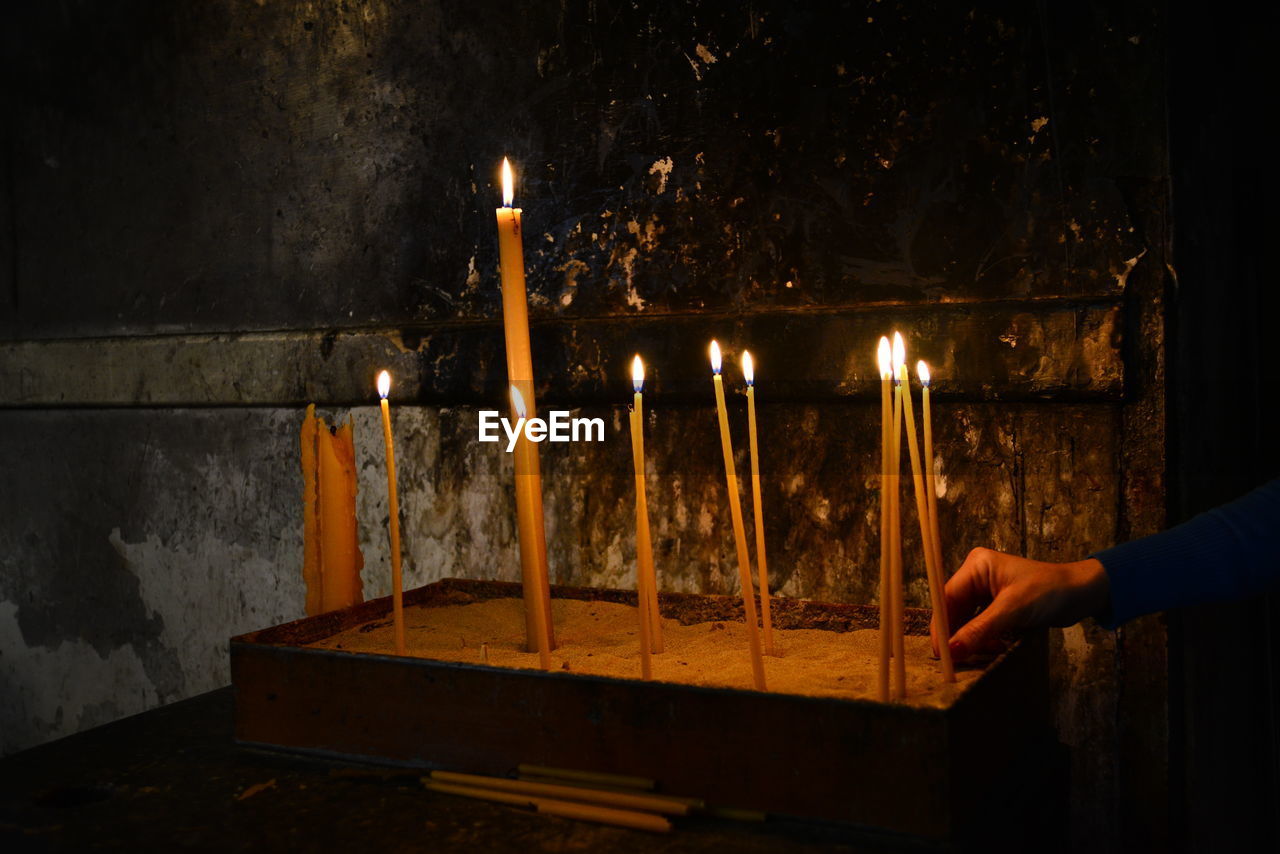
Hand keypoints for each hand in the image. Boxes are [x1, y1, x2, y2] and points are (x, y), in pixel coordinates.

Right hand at [934, 548, 1110, 661]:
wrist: (1081, 593)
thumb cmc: (1050, 591)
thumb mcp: (1012, 610)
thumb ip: (979, 630)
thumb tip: (953, 650)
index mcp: (976, 566)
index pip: (947, 597)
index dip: (941, 625)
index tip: (940, 651)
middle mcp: (977, 575)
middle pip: (954, 609)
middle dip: (956, 634)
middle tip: (955, 659)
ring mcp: (986, 590)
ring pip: (966, 619)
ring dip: (971, 638)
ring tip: (981, 654)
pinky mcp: (997, 604)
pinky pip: (980, 624)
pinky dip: (983, 638)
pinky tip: (994, 647)